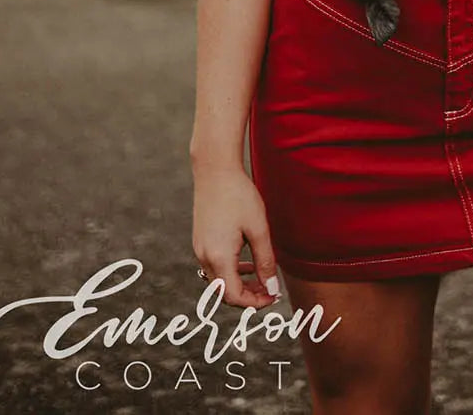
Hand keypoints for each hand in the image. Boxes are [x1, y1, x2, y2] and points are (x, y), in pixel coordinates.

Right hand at [192, 163, 280, 309]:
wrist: (215, 170)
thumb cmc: (239, 196)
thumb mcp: (258, 229)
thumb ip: (265, 261)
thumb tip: (271, 288)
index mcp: (219, 257)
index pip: (234, 296)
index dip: (255, 303)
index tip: (273, 297)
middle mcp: (204, 257)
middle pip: (224, 293)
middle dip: (247, 296)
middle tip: (270, 291)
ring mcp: (199, 248)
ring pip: (218, 280)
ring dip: (239, 284)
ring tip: (261, 278)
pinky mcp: (200, 240)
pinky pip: (214, 266)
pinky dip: (230, 271)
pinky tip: (246, 261)